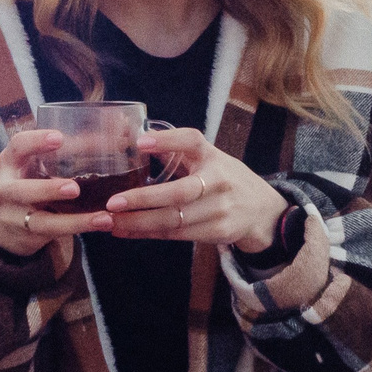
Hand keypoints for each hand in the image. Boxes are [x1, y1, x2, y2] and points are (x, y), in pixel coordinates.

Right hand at [0, 127, 108, 256]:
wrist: (2, 224)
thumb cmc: (27, 182)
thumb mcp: (33, 165)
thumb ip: (62, 154)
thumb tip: (107, 137)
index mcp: (10, 163)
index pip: (17, 147)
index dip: (36, 142)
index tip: (59, 138)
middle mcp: (5, 190)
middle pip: (21, 190)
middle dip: (47, 190)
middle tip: (74, 188)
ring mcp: (13, 216)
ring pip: (41, 221)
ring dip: (73, 221)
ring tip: (102, 218)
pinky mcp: (27, 236)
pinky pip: (53, 234)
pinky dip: (79, 229)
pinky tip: (102, 224)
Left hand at [100, 128, 289, 250]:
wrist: (262, 211)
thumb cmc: (224, 179)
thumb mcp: (207, 158)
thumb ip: (175, 149)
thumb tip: (132, 136)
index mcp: (213, 156)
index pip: (191, 141)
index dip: (167, 140)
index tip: (140, 142)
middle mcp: (219, 181)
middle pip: (178, 192)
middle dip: (143, 199)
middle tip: (112, 202)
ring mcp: (220, 209)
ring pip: (173, 219)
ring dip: (138, 222)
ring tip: (109, 221)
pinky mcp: (217, 232)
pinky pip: (176, 235)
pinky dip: (147, 233)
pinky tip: (124, 230)